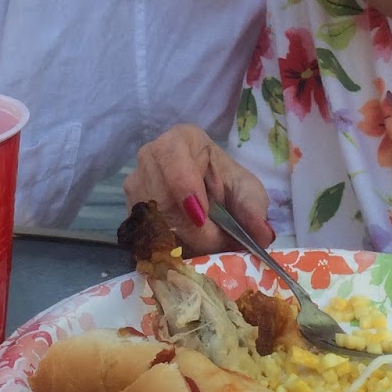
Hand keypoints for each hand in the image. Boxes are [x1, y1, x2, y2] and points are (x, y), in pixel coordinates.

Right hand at [126, 124, 273, 256]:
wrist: (206, 193)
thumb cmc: (225, 184)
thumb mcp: (246, 191)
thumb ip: (254, 210)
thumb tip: (262, 234)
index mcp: (179, 140)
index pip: (171, 159)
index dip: (184, 189)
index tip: (202, 216)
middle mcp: (149, 157)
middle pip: (161, 199)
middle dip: (191, 230)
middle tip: (217, 244)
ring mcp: (134, 185)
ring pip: (149, 222)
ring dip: (180, 242)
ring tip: (204, 245)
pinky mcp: (129, 213)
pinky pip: (142, 237)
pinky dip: (165, 250)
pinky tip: (184, 250)